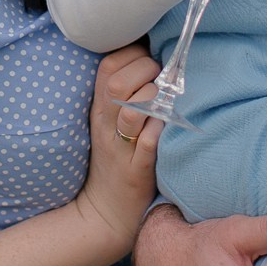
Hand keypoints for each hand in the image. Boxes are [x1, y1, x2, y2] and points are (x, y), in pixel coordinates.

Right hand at [71, 46, 163, 255]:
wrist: (105, 211)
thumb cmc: (115, 159)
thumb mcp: (108, 122)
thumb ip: (122, 92)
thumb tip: (151, 57)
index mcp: (100, 108)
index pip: (107, 66)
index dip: (132, 54)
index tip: (149, 58)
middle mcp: (106, 125)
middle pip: (116, 82)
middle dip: (144, 70)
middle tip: (160, 78)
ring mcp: (120, 148)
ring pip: (132, 111)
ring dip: (152, 97)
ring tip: (164, 99)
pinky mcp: (136, 170)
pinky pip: (147, 144)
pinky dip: (159, 130)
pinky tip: (166, 124)